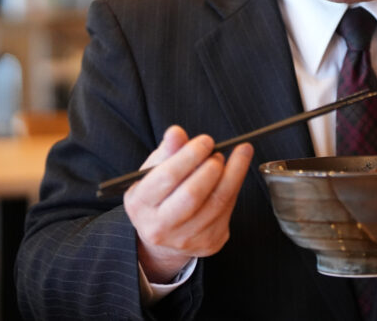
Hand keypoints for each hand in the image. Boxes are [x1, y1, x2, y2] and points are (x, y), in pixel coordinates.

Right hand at [123, 125, 253, 282]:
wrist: (163, 239)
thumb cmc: (159, 196)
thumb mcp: (153, 172)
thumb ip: (166, 151)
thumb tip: (176, 132)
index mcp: (140, 204)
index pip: (167, 177)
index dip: (190, 155)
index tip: (206, 140)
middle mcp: (159, 227)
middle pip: (193, 194)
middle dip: (212, 167)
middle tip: (218, 152)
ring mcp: (185, 239)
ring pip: (217, 203)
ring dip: (233, 174)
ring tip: (237, 156)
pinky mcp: (208, 244)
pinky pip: (228, 211)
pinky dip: (235, 188)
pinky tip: (235, 174)